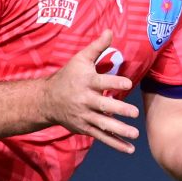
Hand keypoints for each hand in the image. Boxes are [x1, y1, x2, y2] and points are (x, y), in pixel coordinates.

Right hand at [41, 30, 137, 152]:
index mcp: (85, 82)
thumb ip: (97, 47)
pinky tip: (129, 150)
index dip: (114, 83)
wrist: (46, 100)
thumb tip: (111, 30)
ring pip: (103, 125)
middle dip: (118, 110)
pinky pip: (101, 137)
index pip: (101, 82)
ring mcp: (84, 116)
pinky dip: (115, 144)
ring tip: (135, 135)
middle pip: (103, 106)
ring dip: (119, 131)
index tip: (127, 84)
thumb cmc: (68, 76)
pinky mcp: (84, 128)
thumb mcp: (80, 59)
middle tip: (134, 113)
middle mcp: (85, 100)